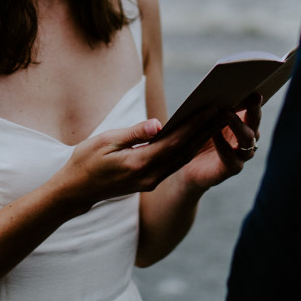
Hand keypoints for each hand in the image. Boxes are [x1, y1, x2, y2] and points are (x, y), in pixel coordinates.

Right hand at [52, 114, 219, 213]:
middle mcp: (150, 176)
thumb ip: (134, 133)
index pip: (173, 142)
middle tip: (225, 113)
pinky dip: (186, 149)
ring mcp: (150, 181)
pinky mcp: (149, 182)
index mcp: (139, 164)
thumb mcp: (105, 141)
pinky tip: (195, 137)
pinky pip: (173, 164)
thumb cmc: (85, 161)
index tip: (210, 109)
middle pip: (184, 152)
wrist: (75, 191)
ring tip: (216, 122)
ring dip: (200, 141)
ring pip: (181, 159)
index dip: (193, 125)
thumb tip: (158, 123)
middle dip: (205, 132)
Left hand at [177, 94, 262, 190]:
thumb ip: (211, 106)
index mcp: (242, 123)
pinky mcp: (231, 168)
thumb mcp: (202, 117)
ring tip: (228, 114)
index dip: (255, 100)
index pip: (252, 109)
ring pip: (247, 140)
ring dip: (238, 126)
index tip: (254, 88)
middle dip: (254, 109)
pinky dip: (224, 146)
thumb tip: (215, 87)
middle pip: (255, 122)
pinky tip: (215, 134)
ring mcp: (241, 154)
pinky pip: (232, 158)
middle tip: (251, 97)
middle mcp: (246, 138)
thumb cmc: (194, 135)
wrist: (183, 164)